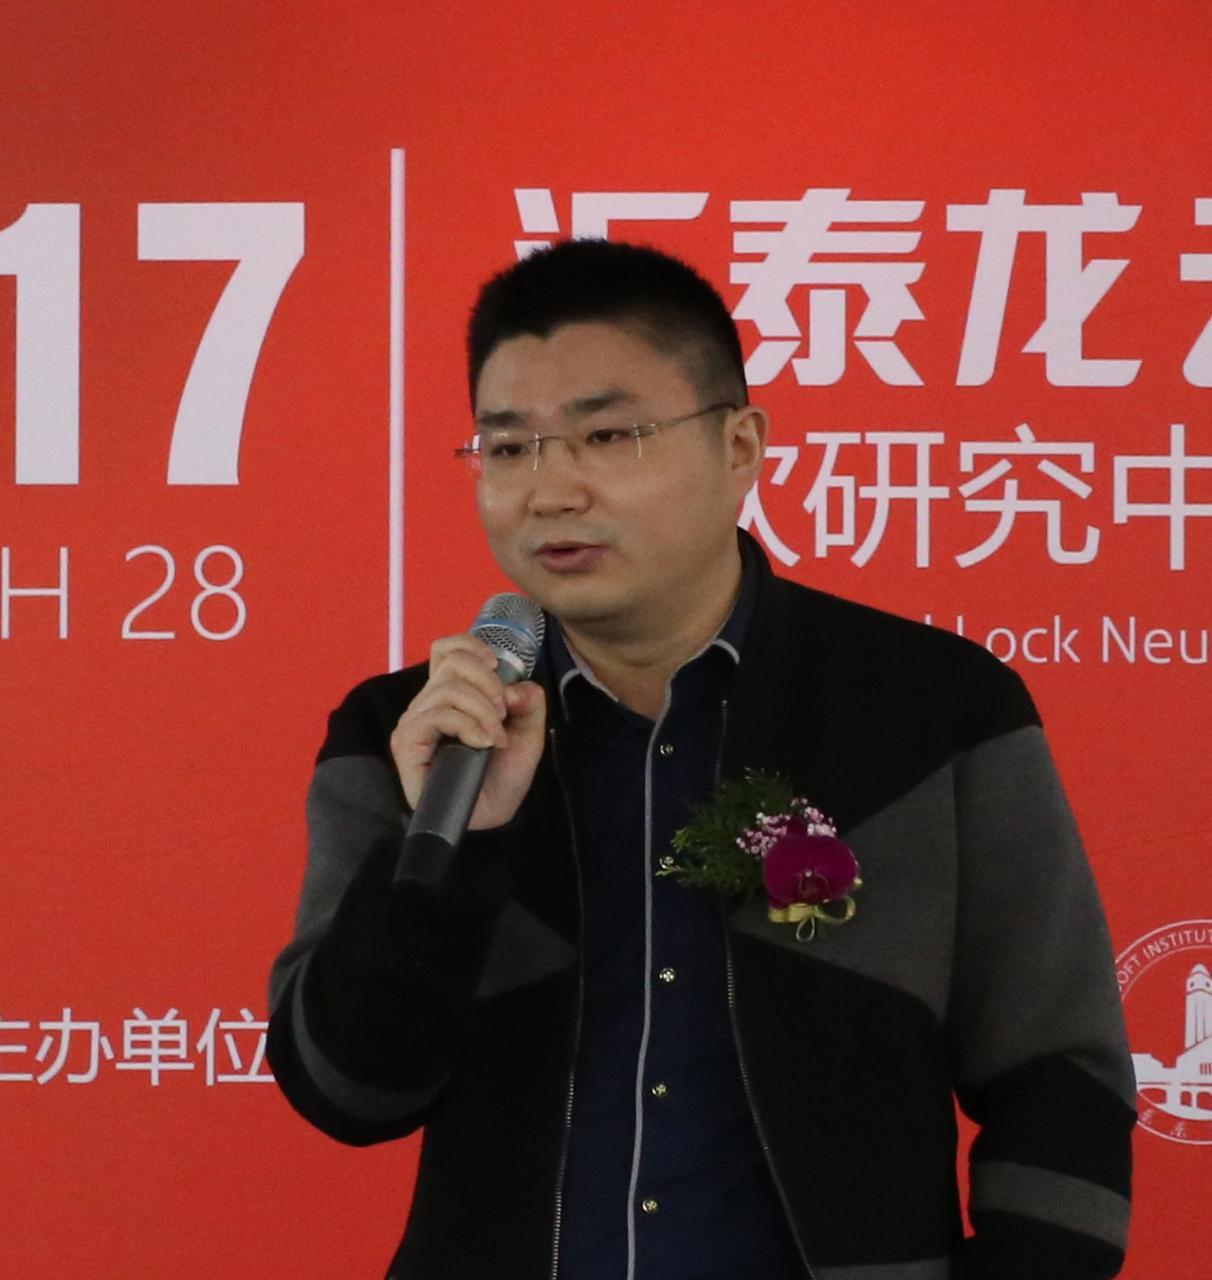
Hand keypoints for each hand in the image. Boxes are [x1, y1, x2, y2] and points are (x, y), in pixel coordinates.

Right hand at [390, 634, 546, 829]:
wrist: (492, 816)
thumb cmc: (503, 774)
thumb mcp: (528, 732)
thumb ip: (529, 701)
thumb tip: (515, 686)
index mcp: (451, 693)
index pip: (445, 649)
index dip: (469, 645)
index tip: (495, 664)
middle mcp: (428, 702)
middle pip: (452, 664)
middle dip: (488, 684)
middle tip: (503, 714)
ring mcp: (414, 722)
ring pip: (447, 690)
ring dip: (482, 710)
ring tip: (495, 737)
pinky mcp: (406, 743)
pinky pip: (435, 715)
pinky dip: (466, 724)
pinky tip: (481, 743)